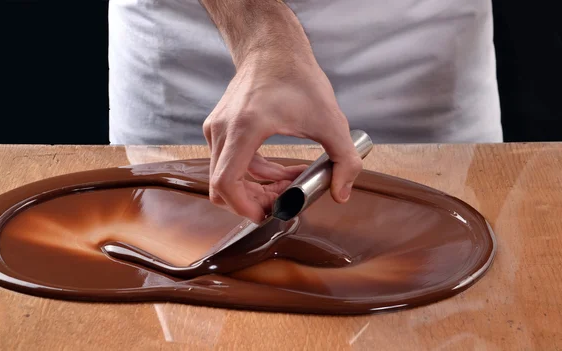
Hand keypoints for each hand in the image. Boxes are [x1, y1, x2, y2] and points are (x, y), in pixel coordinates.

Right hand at [203, 51, 362, 222]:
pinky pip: (231, 163)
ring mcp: (217, 128)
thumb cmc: (296, 76)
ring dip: (258, 188)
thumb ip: (343, 159)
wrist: (273, 48)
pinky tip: (282, 170)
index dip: (244, 207)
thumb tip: (342, 192)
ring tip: (291, 182)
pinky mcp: (221, 128)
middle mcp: (223, 130)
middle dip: (255, 201)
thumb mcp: (330, 120)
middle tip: (285, 200)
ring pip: (227, 177)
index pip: (226, 182)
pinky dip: (256, 173)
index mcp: (245, 128)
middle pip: (223, 186)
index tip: (268, 214)